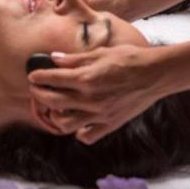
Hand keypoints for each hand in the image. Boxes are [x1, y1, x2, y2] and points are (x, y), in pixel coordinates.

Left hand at [27, 45, 166, 144]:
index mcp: (86, 79)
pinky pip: (86, 136)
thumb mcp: (100, 53)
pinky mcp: (110, 124)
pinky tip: (77, 120)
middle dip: (39, 94)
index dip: (38, 77)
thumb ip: (75, 59)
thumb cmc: (129, 59)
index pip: (52, 79)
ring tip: (55, 107)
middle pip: (52, 101)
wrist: (156, 74)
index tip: (33, 75)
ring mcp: (99, 115)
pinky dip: (78, 131)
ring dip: (55, 115)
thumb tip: (54, 58)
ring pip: (64, 124)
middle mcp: (90, 99)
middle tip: (37, 89)